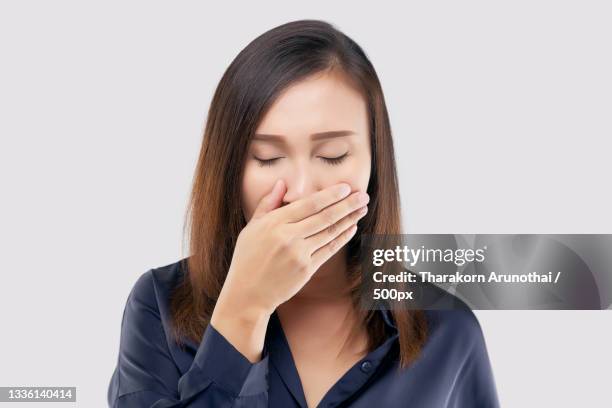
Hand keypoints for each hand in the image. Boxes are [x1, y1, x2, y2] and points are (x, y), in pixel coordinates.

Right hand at [217, 179, 368, 317]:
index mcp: (274, 223)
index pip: (309, 204)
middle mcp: (288, 237)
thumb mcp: (252, 227)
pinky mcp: (306, 269)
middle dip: (347, 204)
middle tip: (363, 195)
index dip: (330, 195)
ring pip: (330, 232)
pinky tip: (352, 228)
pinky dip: (342, 238)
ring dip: (349, 219)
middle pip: (325, 216)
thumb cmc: (247, 258)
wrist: (247, 294)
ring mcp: (299, 254)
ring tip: (362, 209)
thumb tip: (282, 183)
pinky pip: (329, 249)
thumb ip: (268, 204)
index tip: (346, 187)